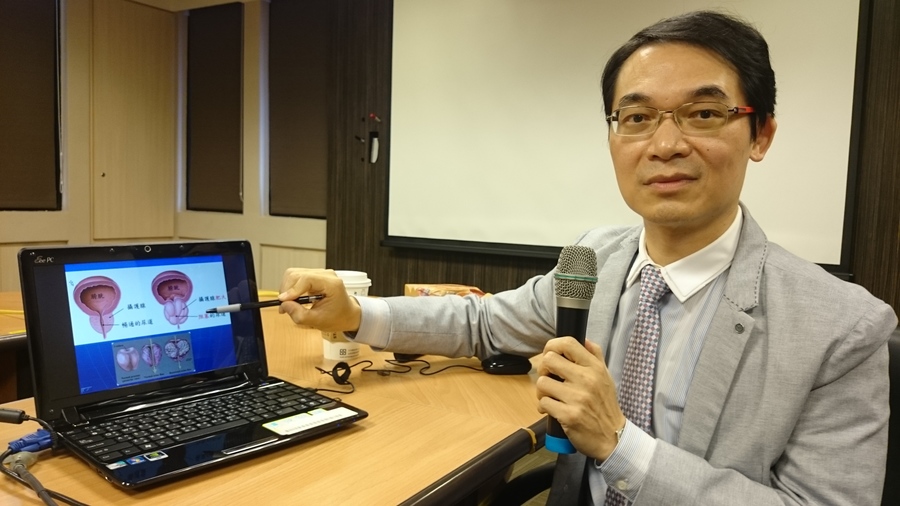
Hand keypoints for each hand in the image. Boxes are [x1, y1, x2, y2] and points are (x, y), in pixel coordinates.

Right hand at [278, 268, 361, 332]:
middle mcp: (326, 275)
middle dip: (287, 290)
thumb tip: (284, 305)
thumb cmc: (338, 317)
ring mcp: (319, 274)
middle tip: (284, 306)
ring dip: (287, 289)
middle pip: (297, 274)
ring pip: (293, 274)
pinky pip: (296, 277)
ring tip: (289, 303)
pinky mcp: (313, 276)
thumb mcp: (318, 322)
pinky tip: (293, 299)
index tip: (283, 301)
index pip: (307, 279)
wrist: (346, 314)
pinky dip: (290, 288)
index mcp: (332, 284)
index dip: (292, 290)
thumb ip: (300, 315)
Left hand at [536, 337, 625, 460]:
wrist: (613, 437)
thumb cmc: (606, 406)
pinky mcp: (569, 415)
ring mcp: (577, 398)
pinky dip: (543, 407)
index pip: (568, 343)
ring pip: (542, 383)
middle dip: (543, 370)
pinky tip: (551, 410)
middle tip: (549, 379)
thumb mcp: (606, 376)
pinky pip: (543, 403)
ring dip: (542, 392)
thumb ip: (595, 356)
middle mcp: (586, 380)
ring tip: (551, 397)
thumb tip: (584, 340)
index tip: (549, 355)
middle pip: (549, 360)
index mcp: (594, 367)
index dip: (552, 346)